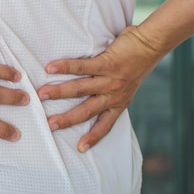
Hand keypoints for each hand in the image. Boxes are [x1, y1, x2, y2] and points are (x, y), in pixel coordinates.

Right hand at [37, 25, 163, 152]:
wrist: (152, 44)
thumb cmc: (138, 62)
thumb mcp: (127, 85)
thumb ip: (111, 91)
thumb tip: (93, 92)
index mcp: (120, 102)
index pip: (105, 125)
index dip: (93, 137)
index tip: (80, 148)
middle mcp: (114, 95)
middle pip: (87, 111)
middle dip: (66, 119)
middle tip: (50, 125)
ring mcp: (110, 80)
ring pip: (80, 89)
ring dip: (59, 92)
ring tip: (42, 94)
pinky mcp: (107, 64)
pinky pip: (82, 67)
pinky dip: (65, 67)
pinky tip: (50, 68)